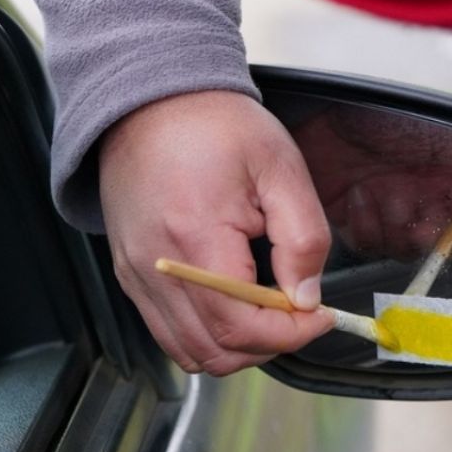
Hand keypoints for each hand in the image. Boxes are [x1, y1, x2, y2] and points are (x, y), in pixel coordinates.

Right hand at [99, 90, 333, 375]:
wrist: (151, 99)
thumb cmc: (213, 125)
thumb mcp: (280, 169)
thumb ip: (303, 238)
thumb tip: (306, 296)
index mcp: (195, 239)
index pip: (242, 326)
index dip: (290, 333)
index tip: (321, 315)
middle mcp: (156, 268)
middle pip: (215, 350)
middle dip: (269, 343)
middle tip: (300, 313)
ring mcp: (137, 275)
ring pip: (190, 352)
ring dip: (237, 345)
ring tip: (268, 311)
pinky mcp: (130, 274)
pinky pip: (168, 332)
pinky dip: (206, 334)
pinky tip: (234, 305)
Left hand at [291, 105, 451, 259]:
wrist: (324, 112)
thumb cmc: (385, 114)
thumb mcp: (443, 134)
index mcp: (446, 178)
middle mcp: (419, 197)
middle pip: (435, 242)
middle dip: (426, 233)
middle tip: (416, 219)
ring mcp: (386, 210)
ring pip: (401, 247)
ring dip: (390, 225)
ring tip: (374, 190)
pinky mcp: (353, 219)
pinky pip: (367, 245)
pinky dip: (363, 226)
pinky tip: (354, 195)